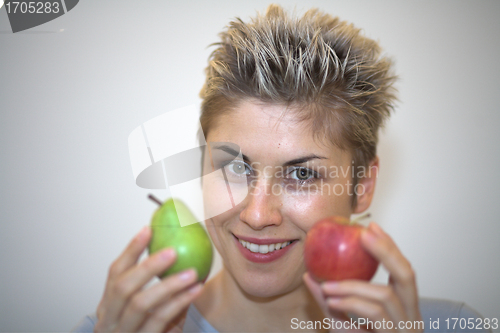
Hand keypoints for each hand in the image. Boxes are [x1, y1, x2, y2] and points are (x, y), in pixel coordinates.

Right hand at [94, 226, 202, 332]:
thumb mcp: (142, 312)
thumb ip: (153, 288)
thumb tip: (177, 250)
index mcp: (108, 308)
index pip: (114, 273)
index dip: (130, 250)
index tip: (148, 229)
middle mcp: (109, 322)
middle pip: (123, 288)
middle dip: (147, 267)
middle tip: (173, 251)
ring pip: (142, 306)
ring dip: (168, 286)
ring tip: (192, 272)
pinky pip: (160, 322)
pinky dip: (178, 304)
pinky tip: (194, 292)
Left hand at [304, 222, 422, 332]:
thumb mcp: (343, 322)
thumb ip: (330, 300)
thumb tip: (310, 275)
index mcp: (405, 308)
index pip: (403, 270)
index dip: (389, 247)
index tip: (371, 226)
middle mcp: (412, 318)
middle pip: (407, 274)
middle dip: (385, 251)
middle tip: (363, 234)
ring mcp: (406, 331)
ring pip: (385, 296)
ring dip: (352, 286)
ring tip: (327, 285)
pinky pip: (374, 315)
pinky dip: (351, 303)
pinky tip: (332, 299)